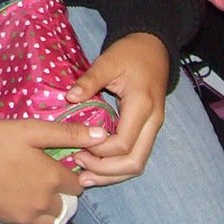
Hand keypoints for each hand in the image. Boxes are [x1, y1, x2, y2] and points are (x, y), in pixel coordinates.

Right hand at [0, 118, 100, 223]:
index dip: (72, 171)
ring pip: (53, 220)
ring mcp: (27, 217)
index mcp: (52, 178)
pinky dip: (35, 217)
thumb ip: (68, 133)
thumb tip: (102, 135)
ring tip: (37, 187)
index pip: (78, 184)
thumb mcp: (31, 130)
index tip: (60, 160)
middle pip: (67, 204)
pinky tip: (22, 198)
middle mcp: (44, 203)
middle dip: (63, 191)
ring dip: (52, 207)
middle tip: (46, 172)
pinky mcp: (10, 223)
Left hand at [63, 33, 168, 187]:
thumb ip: (90, 80)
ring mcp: (153, 128)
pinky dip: (117, 167)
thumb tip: (70, 98)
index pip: (123, 143)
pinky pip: (135, 155)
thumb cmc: (130, 53)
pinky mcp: (148, 130)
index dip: (99, 150)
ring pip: (137, 164)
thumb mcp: (108, 61)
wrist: (153, 47)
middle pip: (134, 162)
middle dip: (106, 171)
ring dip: (112, 174)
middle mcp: (152, 122)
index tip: (77, 145)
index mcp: (142, 106)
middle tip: (79, 167)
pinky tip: (97, 168)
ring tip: (85, 176)